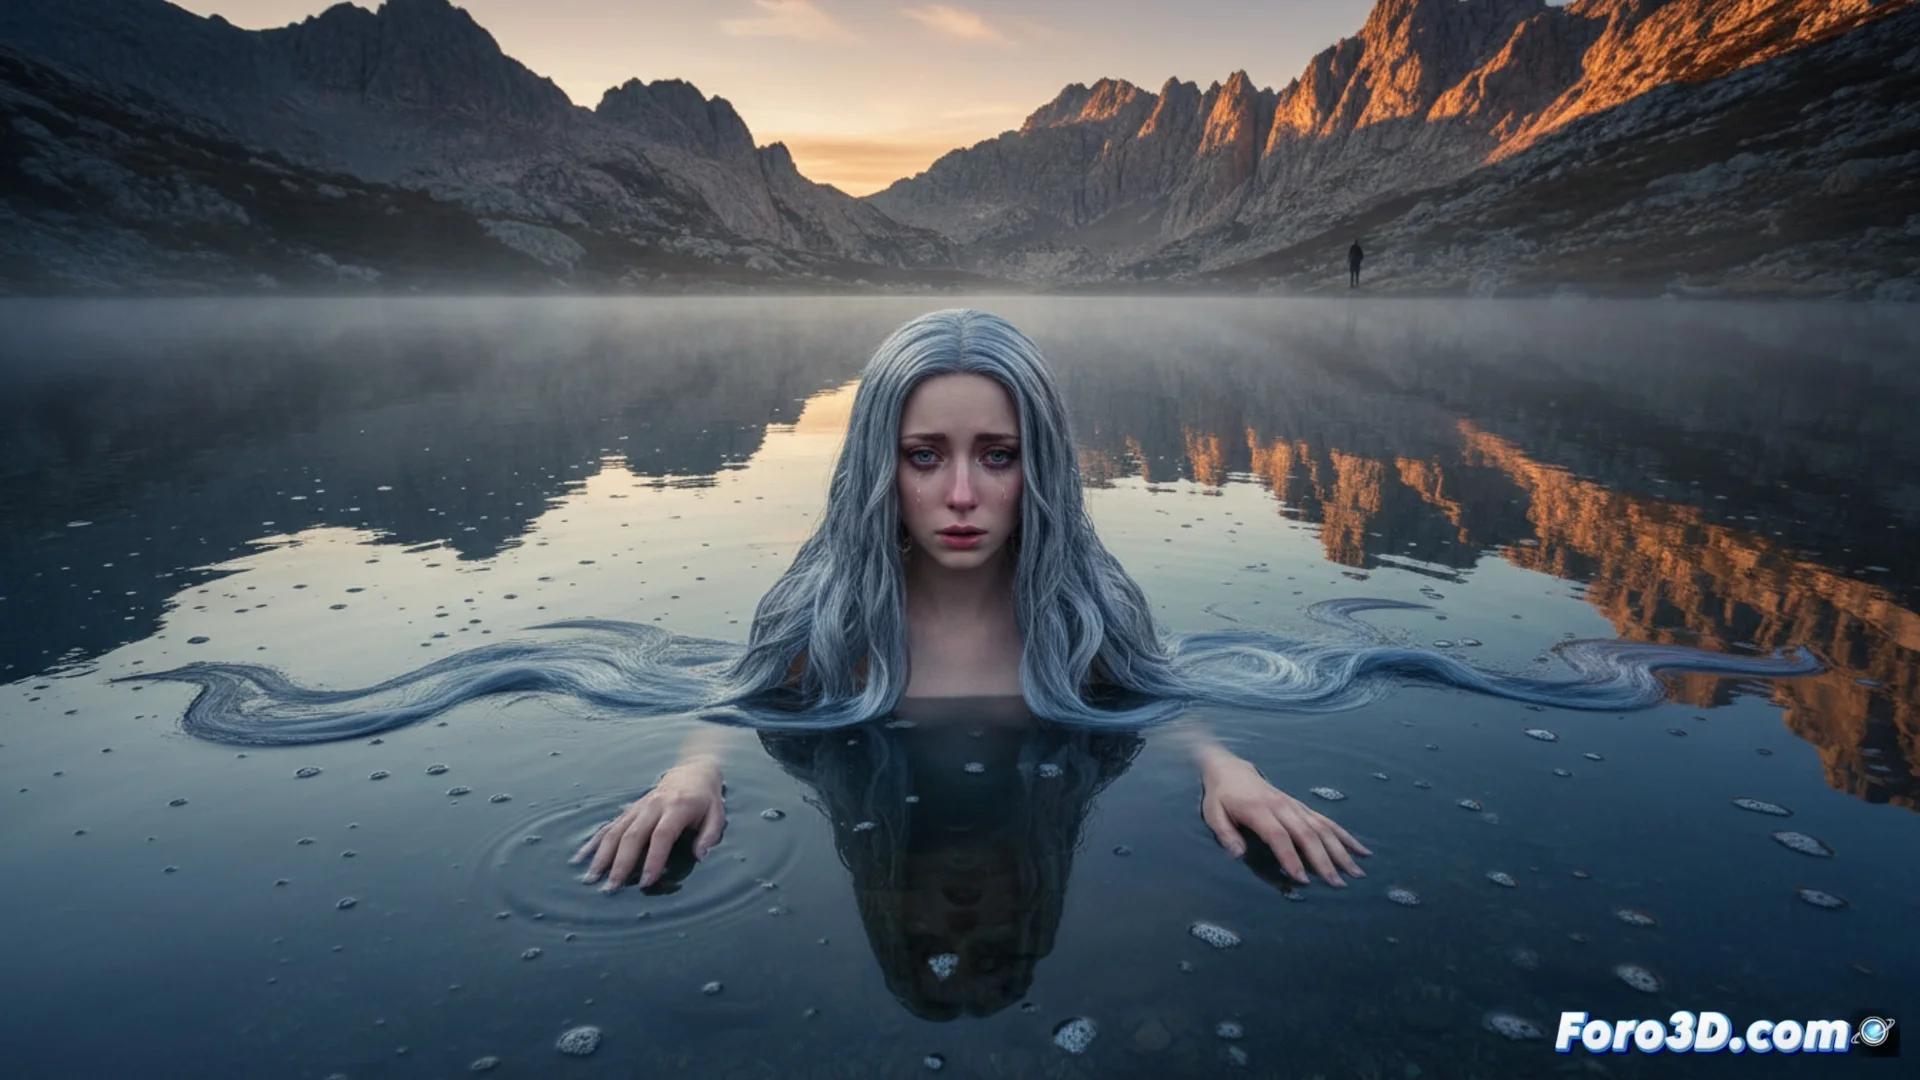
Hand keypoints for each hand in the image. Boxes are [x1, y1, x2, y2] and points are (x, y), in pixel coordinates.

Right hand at [571, 760, 725, 892]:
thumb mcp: (717, 815)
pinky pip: (608, 826)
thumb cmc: (705, 800)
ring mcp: (638, 808)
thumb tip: (699, 856)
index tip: (646, 882)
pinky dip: (593, 842)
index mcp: (676, 808)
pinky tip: (580, 858)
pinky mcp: (629, 811)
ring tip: (591, 879)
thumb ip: (709, 835)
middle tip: (611, 888)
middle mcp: (653, 807)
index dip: (653, 859)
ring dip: (601, 856)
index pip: (662, 836)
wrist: (691, 773)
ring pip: (616, 831)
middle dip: (620, 864)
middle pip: (633, 835)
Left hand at [1200, 756, 1369, 886]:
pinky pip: (1327, 821)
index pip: (1279, 836)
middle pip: (1307, 834)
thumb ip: (1225, 834)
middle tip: (1337, 884)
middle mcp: (1282, 807)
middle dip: (1324, 860)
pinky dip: (1345, 836)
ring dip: (1341, 851)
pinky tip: (1361, 850)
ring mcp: (1295, 806)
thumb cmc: (1221, 796)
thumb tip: (1237, 854)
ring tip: (1357, 873)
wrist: (1231, 770)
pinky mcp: (1302, 807)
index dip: (1292, 858)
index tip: (1303, 879)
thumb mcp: (1213, 813)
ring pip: (1323, 828)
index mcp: (1259, 811)